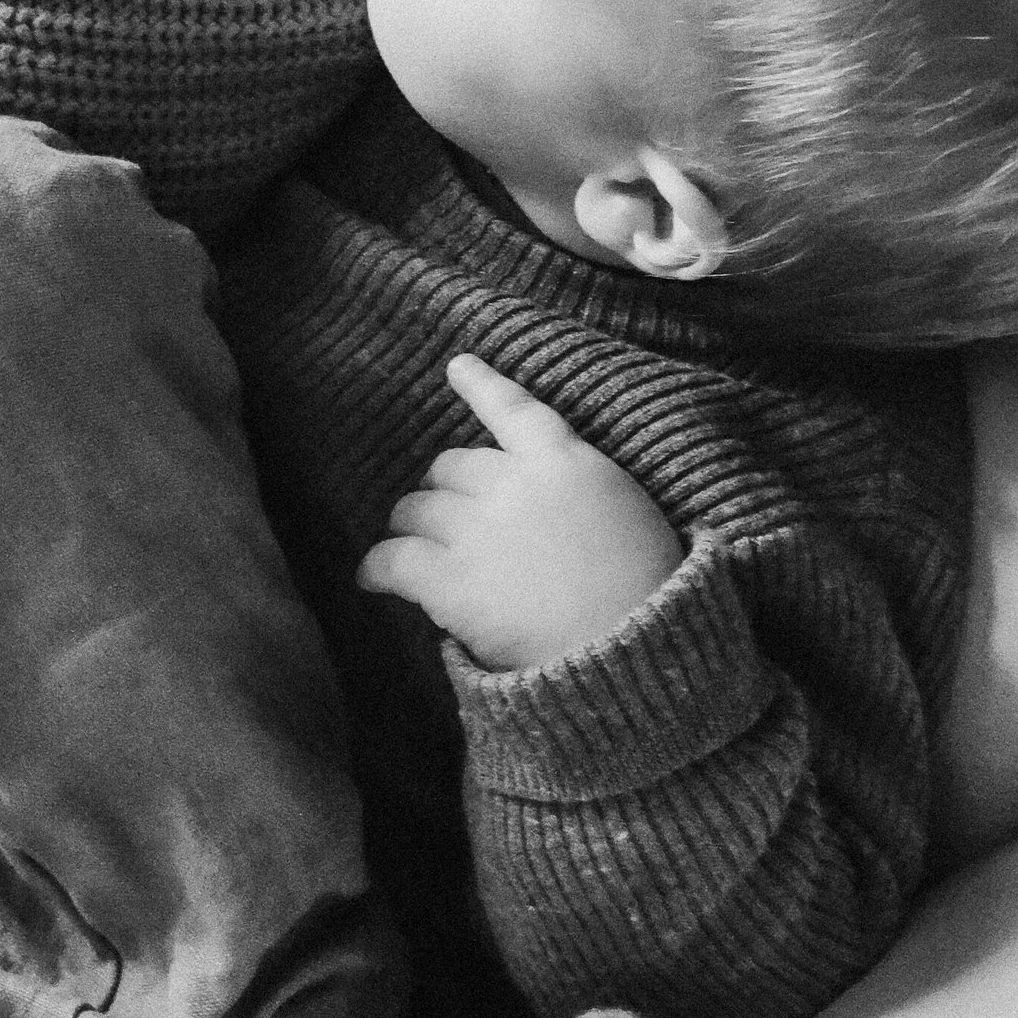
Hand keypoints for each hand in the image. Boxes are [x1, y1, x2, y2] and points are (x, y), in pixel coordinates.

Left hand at [355, 352, 681, 672]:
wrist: (635, 651)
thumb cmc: (646, 594)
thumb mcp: (628, 515)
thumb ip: (578, 492)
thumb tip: (542, 500)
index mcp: (566, 463)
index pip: (516, 411)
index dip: (483, 385)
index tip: (458, 366)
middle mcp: (514, 484)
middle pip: (451, 467)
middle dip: (444, 494)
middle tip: (448, 526)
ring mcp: (478, 529)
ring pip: (416, 510)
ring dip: (411, 529)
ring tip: (413, 554)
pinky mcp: (451, 578)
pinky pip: (393, 558)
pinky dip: (377, 568)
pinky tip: (371, 579)